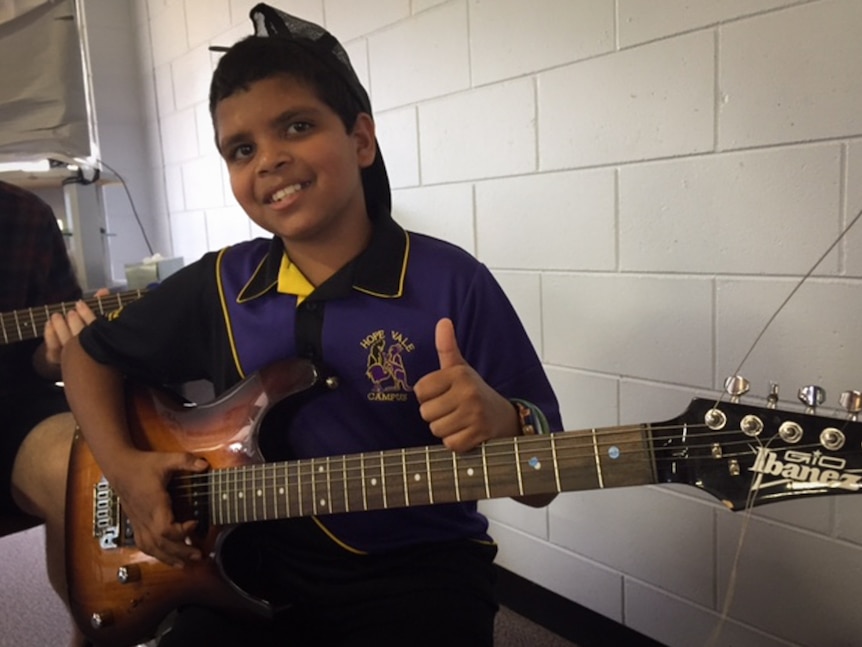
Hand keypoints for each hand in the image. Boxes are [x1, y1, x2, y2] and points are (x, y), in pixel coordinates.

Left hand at [43, 287, 109, 366]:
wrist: (78, 358)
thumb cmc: (91, 333)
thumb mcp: (98, 318)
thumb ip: (101, 304)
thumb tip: (103, 290)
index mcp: (102, 343)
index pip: (95, 328)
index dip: (87, 315)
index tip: (80, 304)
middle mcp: (87, 352)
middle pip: (80, 336)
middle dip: (74, 322)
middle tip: (71, 313)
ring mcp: (72, 356)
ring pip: (66, 341)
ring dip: (60, 326)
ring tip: (57, 316)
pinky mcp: (56, 358)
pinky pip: (53, 346)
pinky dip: (50, 334)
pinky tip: (49, 323)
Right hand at [107, 449, 208, 567]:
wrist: (119, 468)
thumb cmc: (142, 465)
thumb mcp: (166, 460)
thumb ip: (185, 461)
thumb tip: (204, 465)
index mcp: (153, 504)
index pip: (164, 529)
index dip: (181, 532)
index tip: (195, 523)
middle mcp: (144, 517)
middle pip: (160, 544)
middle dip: (180, 552)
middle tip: (199, 555)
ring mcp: (138, 522)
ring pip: (151, 547)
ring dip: (168, 558)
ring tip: (185, 564)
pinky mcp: (135, 524)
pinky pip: (143, 545)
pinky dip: (156, 554)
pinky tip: (166, 558)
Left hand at [413, 318, 519, 452]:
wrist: (505, 417)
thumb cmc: (474, 391)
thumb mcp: (460, 368)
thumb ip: (446, 347)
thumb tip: (443, 321)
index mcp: (459, 373)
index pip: (419, 391)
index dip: (427, 396)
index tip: (442, 394)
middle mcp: (467, 392)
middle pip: (425, 413)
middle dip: (436, 415)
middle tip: (452, 409)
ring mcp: (474, 415)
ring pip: (436, 430)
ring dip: (445, 429)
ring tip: (460, 421)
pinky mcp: (478, 435)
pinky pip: (450, 444)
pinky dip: (456, 442)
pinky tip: (466, 433)